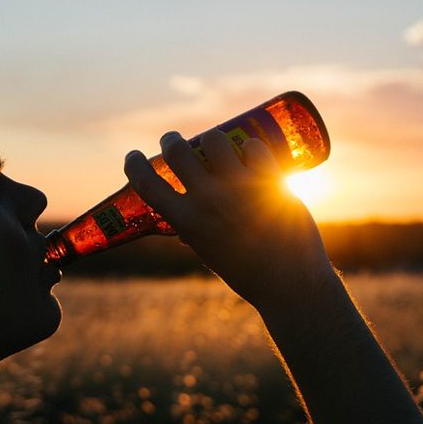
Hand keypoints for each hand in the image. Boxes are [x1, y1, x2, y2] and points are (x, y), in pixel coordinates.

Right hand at [124, 129, 333, 310]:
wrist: (289, 283)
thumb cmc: (247, 273)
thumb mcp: (210, 253)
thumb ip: (196, 235)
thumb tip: (183, 230)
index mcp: (186, 222)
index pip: (146, 183)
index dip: (134, 164)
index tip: (132, 156)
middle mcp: (208, 201)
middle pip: (177, 151)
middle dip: (170, 140)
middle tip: (173, 141)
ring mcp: (239, 188)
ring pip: (214, 140)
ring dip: (212, 139)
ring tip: (217, 146)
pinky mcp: (269, 181)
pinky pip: (254, 147)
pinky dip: (251, 147)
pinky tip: (252, 154)